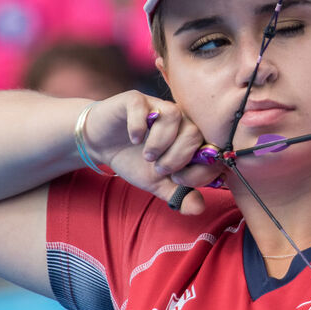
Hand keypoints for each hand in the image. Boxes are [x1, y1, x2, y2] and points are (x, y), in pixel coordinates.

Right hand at [81, 91, 224, 214]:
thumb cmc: (134, 161)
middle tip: (159, 168)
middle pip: (193, 132)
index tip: (177, 180)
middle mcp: (178, 119)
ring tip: (147, 156)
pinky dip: (139, 125)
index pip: (209, 150)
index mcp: (188, 138)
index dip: (197, 170)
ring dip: (161, 141)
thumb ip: (179, 195)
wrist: (101, 144)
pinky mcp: (134, 100)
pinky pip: (143, 106)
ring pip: (173, 115)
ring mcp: (157, 106)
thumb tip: (199, 208)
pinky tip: (134, 139)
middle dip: (177, 157)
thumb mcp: (157, 184)